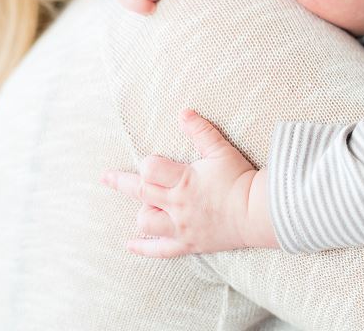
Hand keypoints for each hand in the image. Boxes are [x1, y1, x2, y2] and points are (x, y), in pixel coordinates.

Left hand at [101, 109, 277, 256]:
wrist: (258, 212)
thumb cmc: (240, 179)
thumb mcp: (221, 150)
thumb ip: (200, 131)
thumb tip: (183, 112)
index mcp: (184, 181)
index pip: (150, 169)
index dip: (148, 164)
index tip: (152, 162)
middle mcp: (177, 205)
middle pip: (141, 193)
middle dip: (121, 183)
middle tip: (105, 177)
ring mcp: (181, 227)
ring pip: (147, 222)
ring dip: (142, 212)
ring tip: (145, 205)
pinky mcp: (188, 244)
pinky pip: (160, 250)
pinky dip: (143, 248)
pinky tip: (130, 244)